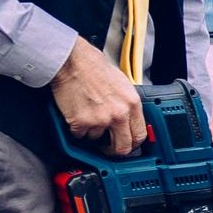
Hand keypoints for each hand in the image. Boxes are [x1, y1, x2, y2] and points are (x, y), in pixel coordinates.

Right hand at [52, 38, 145, 155]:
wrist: (72, 61)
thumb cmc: (93, 67)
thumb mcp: (122, 83)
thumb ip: (126, 104)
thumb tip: (128, 119)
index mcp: (132, 103)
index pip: (140, 135)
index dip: (133, 143)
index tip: (128, 144)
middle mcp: (119, 114)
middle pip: (122, 147)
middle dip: (114, 150)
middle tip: (107, 147)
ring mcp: (100, 120)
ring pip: (97, 139)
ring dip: (91, 131)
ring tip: (87, 113)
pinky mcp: (82, 123)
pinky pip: (80, 135)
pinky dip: (77, 128)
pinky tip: (77, 112)